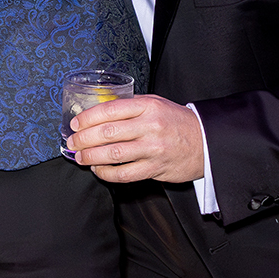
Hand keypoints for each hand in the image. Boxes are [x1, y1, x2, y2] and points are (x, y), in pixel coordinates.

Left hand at [68, 95, 205, 184]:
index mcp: (148, 106)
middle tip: (72, 142)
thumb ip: (130, 106)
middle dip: (83, 139)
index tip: (75, 124)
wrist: (207, 141)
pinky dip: (107, 173)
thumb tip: (99, 111)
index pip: (109, 110)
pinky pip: (125, 174)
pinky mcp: (156, 168)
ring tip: (80, 157)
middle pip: (107, 132)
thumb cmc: (177, 122)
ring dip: (91, 157)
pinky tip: (98, 170)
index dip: (87, 118)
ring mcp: (153, 149)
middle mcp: (150, 126)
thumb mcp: (156, 104)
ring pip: (113, 154)